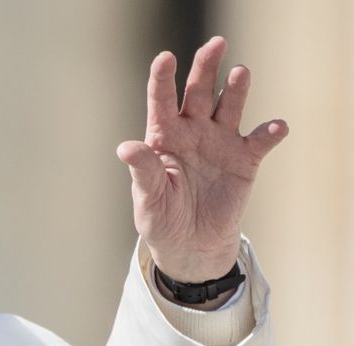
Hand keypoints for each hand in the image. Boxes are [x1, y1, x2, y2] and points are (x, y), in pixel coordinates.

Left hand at [117, 36, 287, 281]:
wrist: (190, 246)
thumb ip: (143, 171)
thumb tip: (126, 147)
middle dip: (205, 68)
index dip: (162, 79)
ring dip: (236, 90)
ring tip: (240, 73)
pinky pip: (260, 141)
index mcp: (163, 138)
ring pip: (229, 106)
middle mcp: (192, 132)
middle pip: (199, 92)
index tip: (165, 58)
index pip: (161, 102)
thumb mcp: (148, 199)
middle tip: (215, 43)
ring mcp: (220, 143)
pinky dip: (269, 132)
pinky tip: (275, 127)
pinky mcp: (244, 160)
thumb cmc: (161, 219)